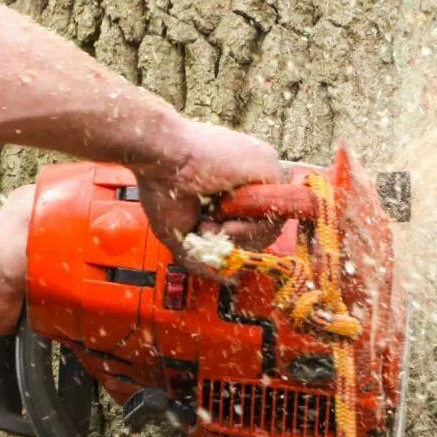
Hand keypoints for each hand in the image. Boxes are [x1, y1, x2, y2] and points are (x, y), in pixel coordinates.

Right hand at [136, 117, 281, 250]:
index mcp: (233, 191)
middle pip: (265, 229)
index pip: (252, 226)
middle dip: (236, 242)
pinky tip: (224, 217)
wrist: (160, 157)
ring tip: (212, 223)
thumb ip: (206, 258)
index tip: (208, 236)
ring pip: (272, 223)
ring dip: (240, 236)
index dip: (234, 240)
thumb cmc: (162, 186)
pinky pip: (275, 211)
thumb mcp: (183, 234)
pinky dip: (250, 226)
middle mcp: (251, 182)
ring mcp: (262, 174)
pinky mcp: (270, 166)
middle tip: (208, 230)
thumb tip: (231, 279)